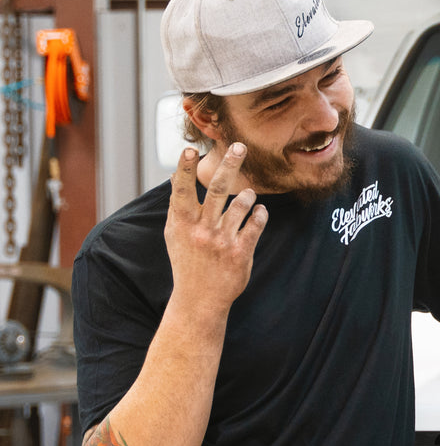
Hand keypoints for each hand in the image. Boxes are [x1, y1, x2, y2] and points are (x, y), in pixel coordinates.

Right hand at [164, 144, 266, 309]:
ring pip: (242, 204)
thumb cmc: (187, 261)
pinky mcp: (241, 252)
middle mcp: (201, 229)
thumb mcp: (174, 235)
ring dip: (248, 195)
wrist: (199, 299)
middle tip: (240, 146)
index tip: (188, 149)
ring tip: (248, 194)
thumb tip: (174, 176)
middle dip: (229, 165)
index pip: (182, 190)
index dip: (184, 169)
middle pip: (218, 190)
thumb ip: (177, 207)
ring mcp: (222, 241)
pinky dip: (260, 213)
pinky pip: (256, 223)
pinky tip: (259, 212)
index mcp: (182, 223)